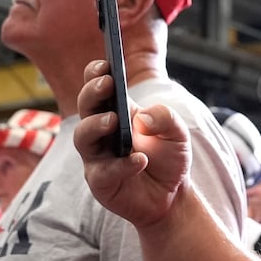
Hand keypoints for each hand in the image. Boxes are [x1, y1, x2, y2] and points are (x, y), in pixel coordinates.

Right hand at [74, 59, 191, 229]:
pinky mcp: (100, 182)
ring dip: (95, 125)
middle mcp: (101, 131)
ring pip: (82, 137)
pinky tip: (140, 161)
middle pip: (85, 106)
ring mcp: (97, 156)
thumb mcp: (177, 133)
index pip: (98, 86)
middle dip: (92, 92)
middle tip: (106, 84)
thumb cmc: (169, 158)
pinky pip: (104, 172)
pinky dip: (122, 165)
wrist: (172, 195)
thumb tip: (142, 117)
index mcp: (117, 111)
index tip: (105, 64)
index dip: (96, 73)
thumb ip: (165, 118)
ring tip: (113, 120)